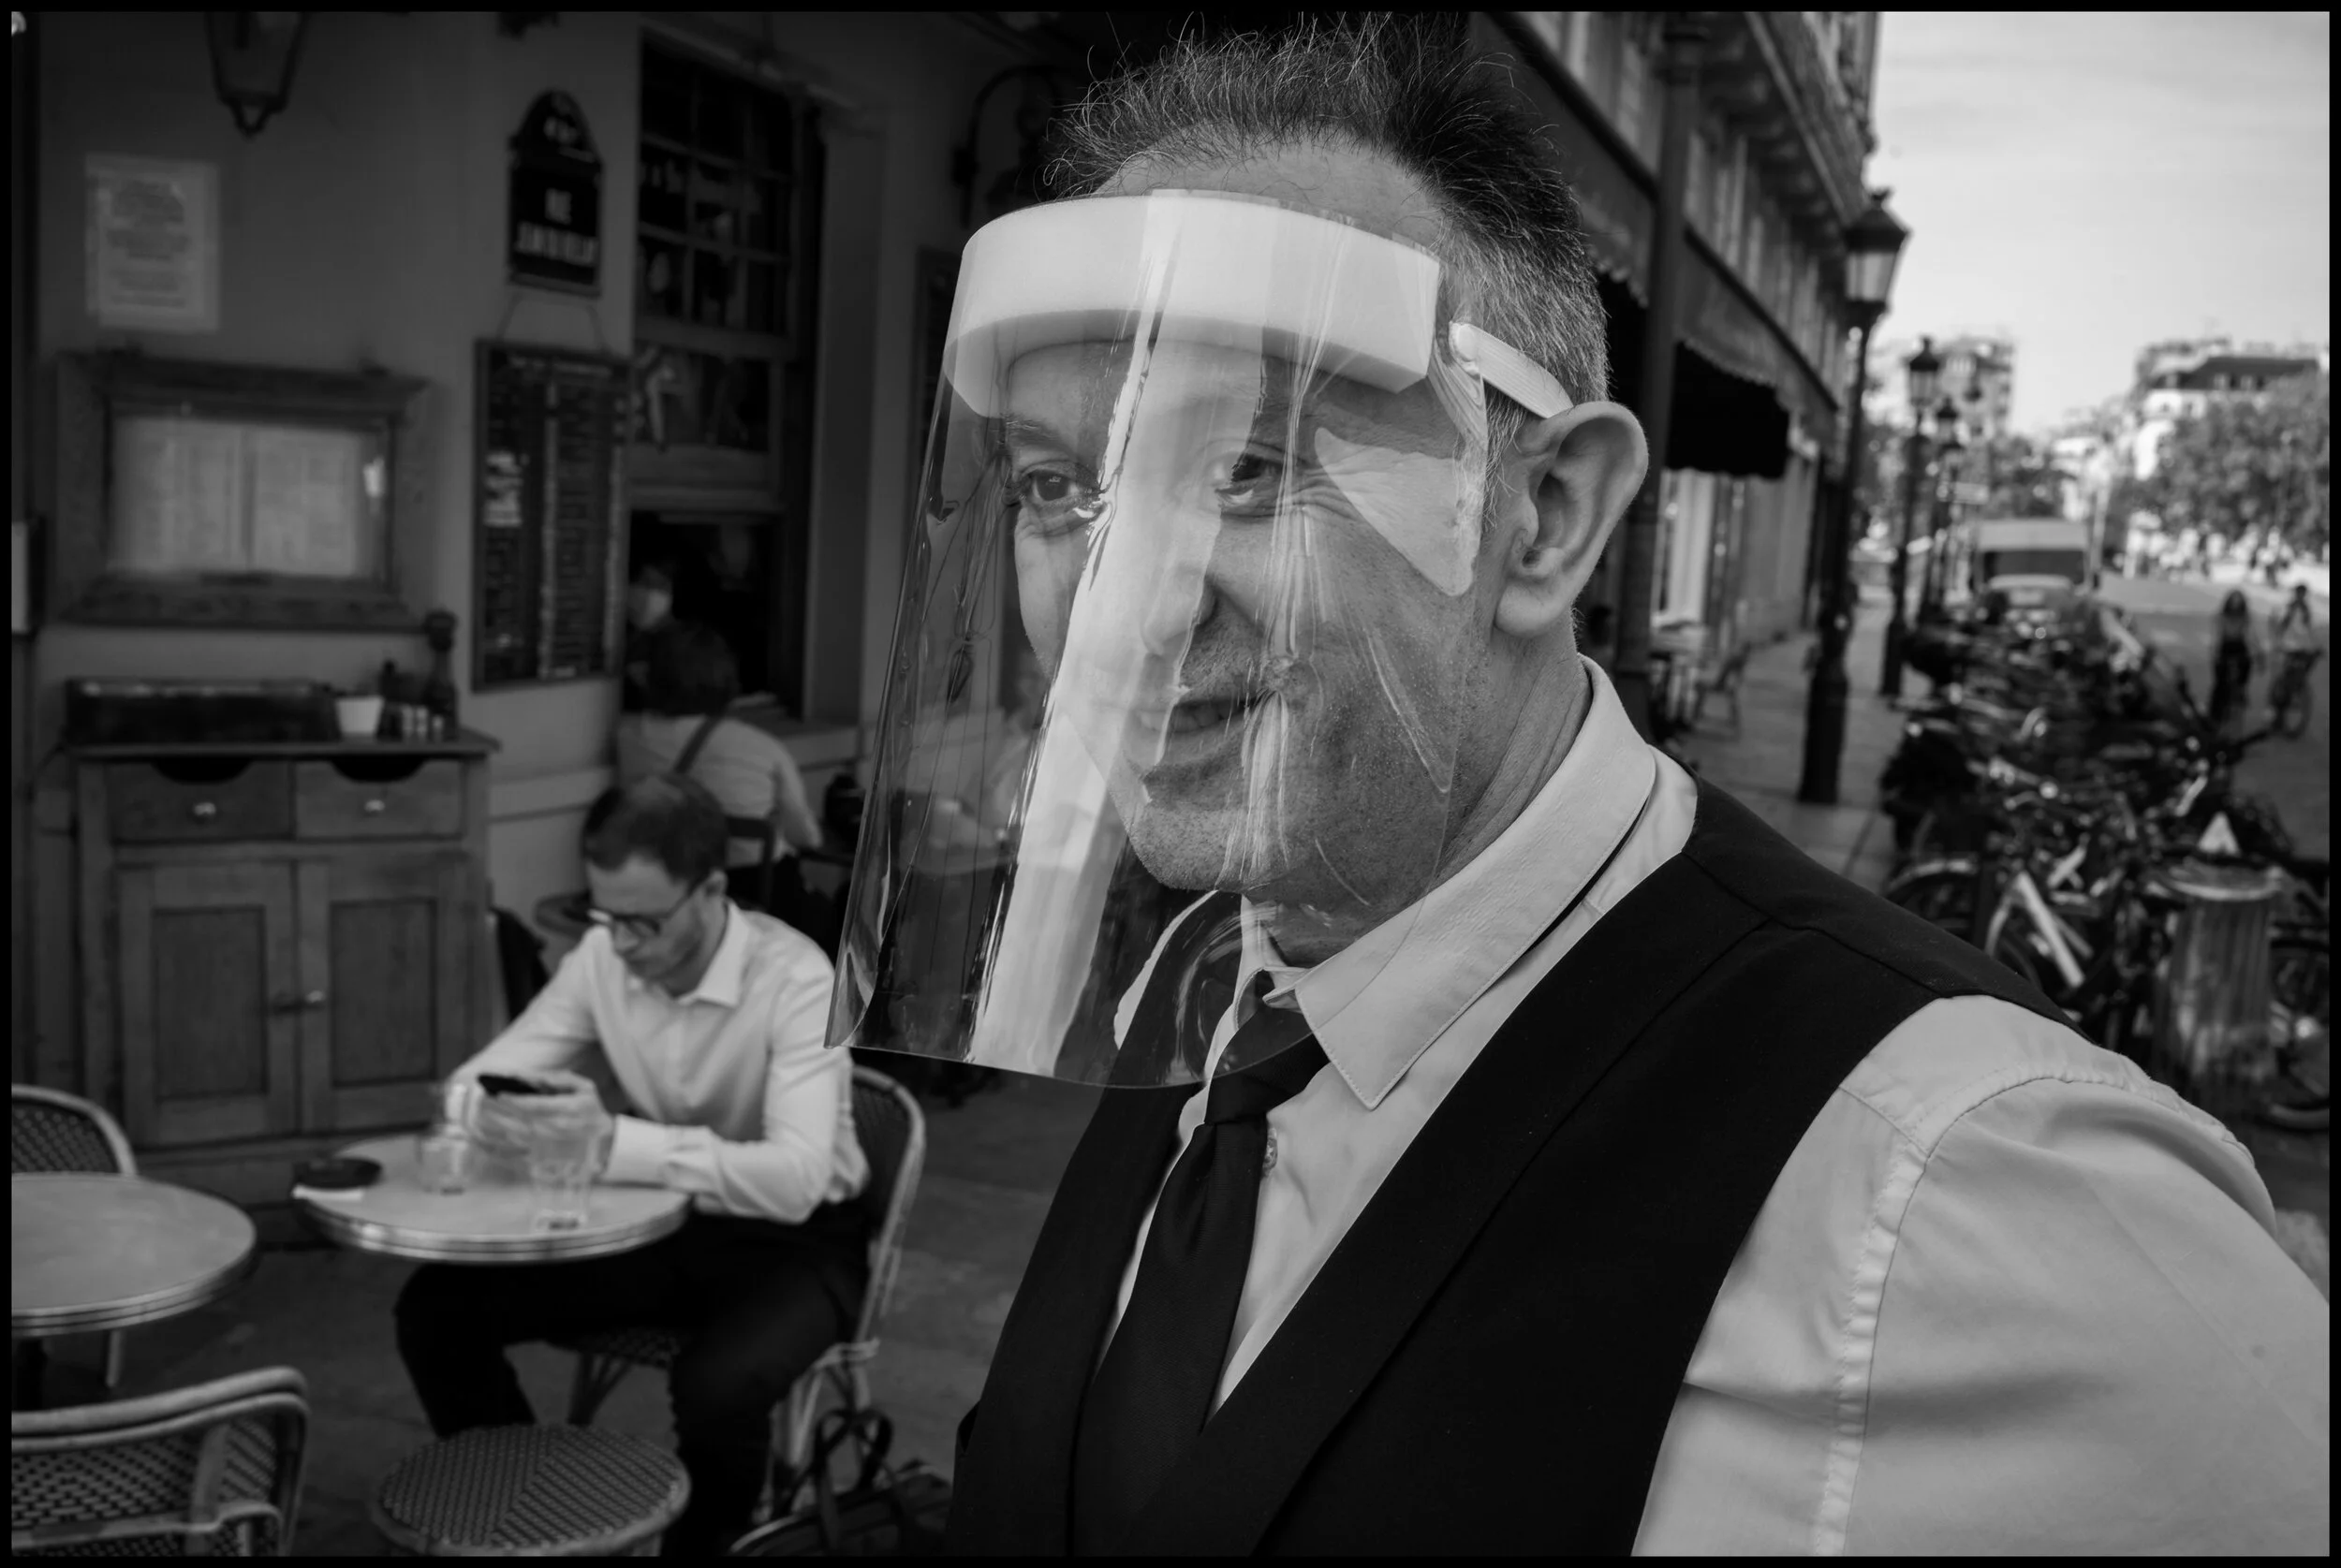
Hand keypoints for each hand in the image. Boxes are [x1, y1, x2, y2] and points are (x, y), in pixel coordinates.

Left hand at [468, 1069, 609, 1157]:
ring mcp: (548, 1149)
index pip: (536, 1106)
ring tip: (477, 1118)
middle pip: (520, 1123)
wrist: (602, 1143)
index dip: (516, 1101)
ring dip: (493, 1130)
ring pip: (514, 1140)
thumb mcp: (584, 1087)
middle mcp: (557, 1131)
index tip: (499, 1094)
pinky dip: (496, 1150)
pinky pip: (514, 1157)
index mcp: (569, 1111)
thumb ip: (557, 1079)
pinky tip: (482, 1141)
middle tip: (482, 1102)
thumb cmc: (590, 1111)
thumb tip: (528, 1076)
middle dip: (498, 1113)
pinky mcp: (541, 1161)